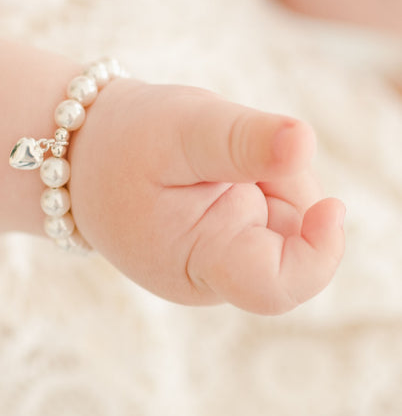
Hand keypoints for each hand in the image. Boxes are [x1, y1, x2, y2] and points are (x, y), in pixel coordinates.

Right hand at [70, 79, 344, 313]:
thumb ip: (242, 140)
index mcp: (196, 261)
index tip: (331, 206)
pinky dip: (255, 178)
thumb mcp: (183, 129)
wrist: (84, 154)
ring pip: (285, 218)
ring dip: (267, 174)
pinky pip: (265, 210)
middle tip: (227, 147)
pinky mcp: (218, 238)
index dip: (318, 254)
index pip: (275, 286)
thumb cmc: (125, 142)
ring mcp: (215, 257)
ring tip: (211, 153)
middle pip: (293, 237)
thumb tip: (305, 142)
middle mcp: (211, 272)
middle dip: (280, 181)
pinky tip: (214, 165)